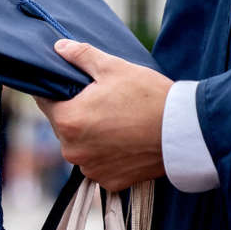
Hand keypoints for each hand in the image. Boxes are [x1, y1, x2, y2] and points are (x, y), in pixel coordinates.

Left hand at [34, 39, 172, 191]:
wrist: (185, 132)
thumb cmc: (149, 96)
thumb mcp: (113, 67)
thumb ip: (81, 56)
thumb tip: (59, 47)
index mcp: (67, 120)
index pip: (45, 101)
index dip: (57, 91)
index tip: (72, 86)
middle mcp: (72, 150)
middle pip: (63, 124)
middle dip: (76, 112)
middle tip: (102, 100)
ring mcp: (91, 169)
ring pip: (80, 145)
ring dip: (91, 135)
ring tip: (116, 120)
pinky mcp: (110, 182)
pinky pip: (99, 163)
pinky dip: (107, 153)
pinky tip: (125, 140)